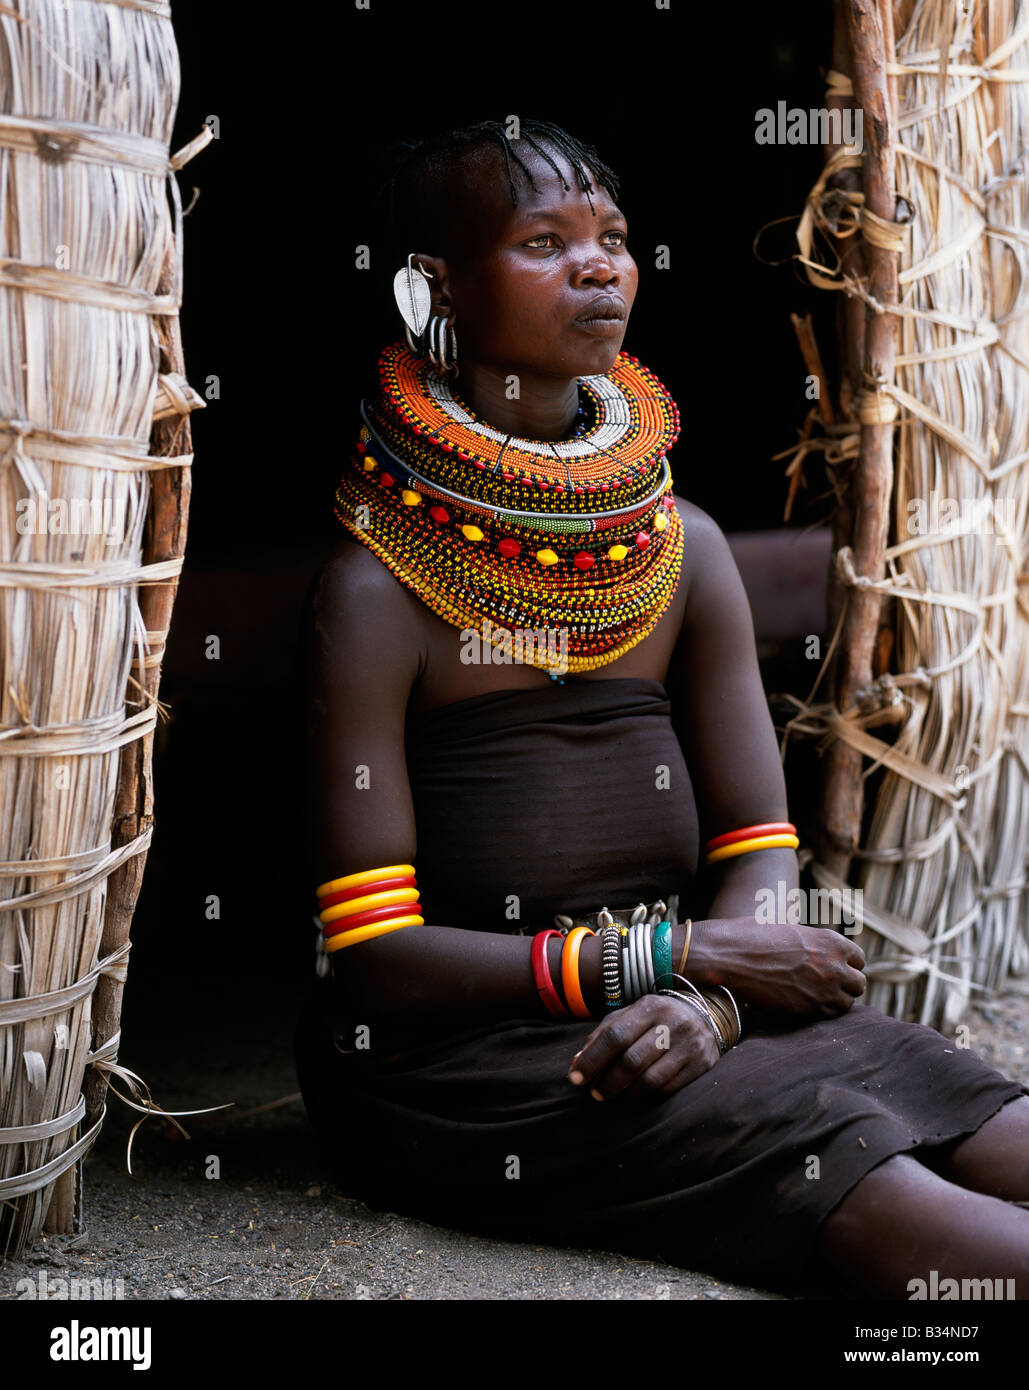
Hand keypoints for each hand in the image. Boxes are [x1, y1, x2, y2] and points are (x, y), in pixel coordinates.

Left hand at [567, 994, 719, 1101]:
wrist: (705, 1016)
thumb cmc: (657, 1019)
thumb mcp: (631, 1016)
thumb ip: (604, 1034)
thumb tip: (577, 1062)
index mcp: (650, 1007)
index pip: (615, 1036)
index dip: (592, 1059)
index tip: (575, 1078)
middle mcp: (673, 1024)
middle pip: (632, 1061)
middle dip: (607, 1082)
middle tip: (595, 1094)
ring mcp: (690, 1046)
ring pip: (650, 1081)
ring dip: (626, 1094)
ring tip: (614, 1096)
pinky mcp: (702, 1066)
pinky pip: (668, 1091)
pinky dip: (647, 1097)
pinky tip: (637, 1095)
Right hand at [712, 918, 865, 1017]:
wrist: (730, 956)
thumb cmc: (753, 938)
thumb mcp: (792, 931)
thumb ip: (815, 944)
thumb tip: (822, 954)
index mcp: (832, 941)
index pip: (859, 959)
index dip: (845, 964)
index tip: (832, 968)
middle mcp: (834, 965)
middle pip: (859, 983)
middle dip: (845, 984)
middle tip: (825, 985)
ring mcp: (824, 989)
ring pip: (848, 1003)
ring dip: (836, 1000)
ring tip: (814, 996)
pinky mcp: (809, 1009)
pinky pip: (831, 1016)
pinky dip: (822, 1012)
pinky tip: (806, 1003)